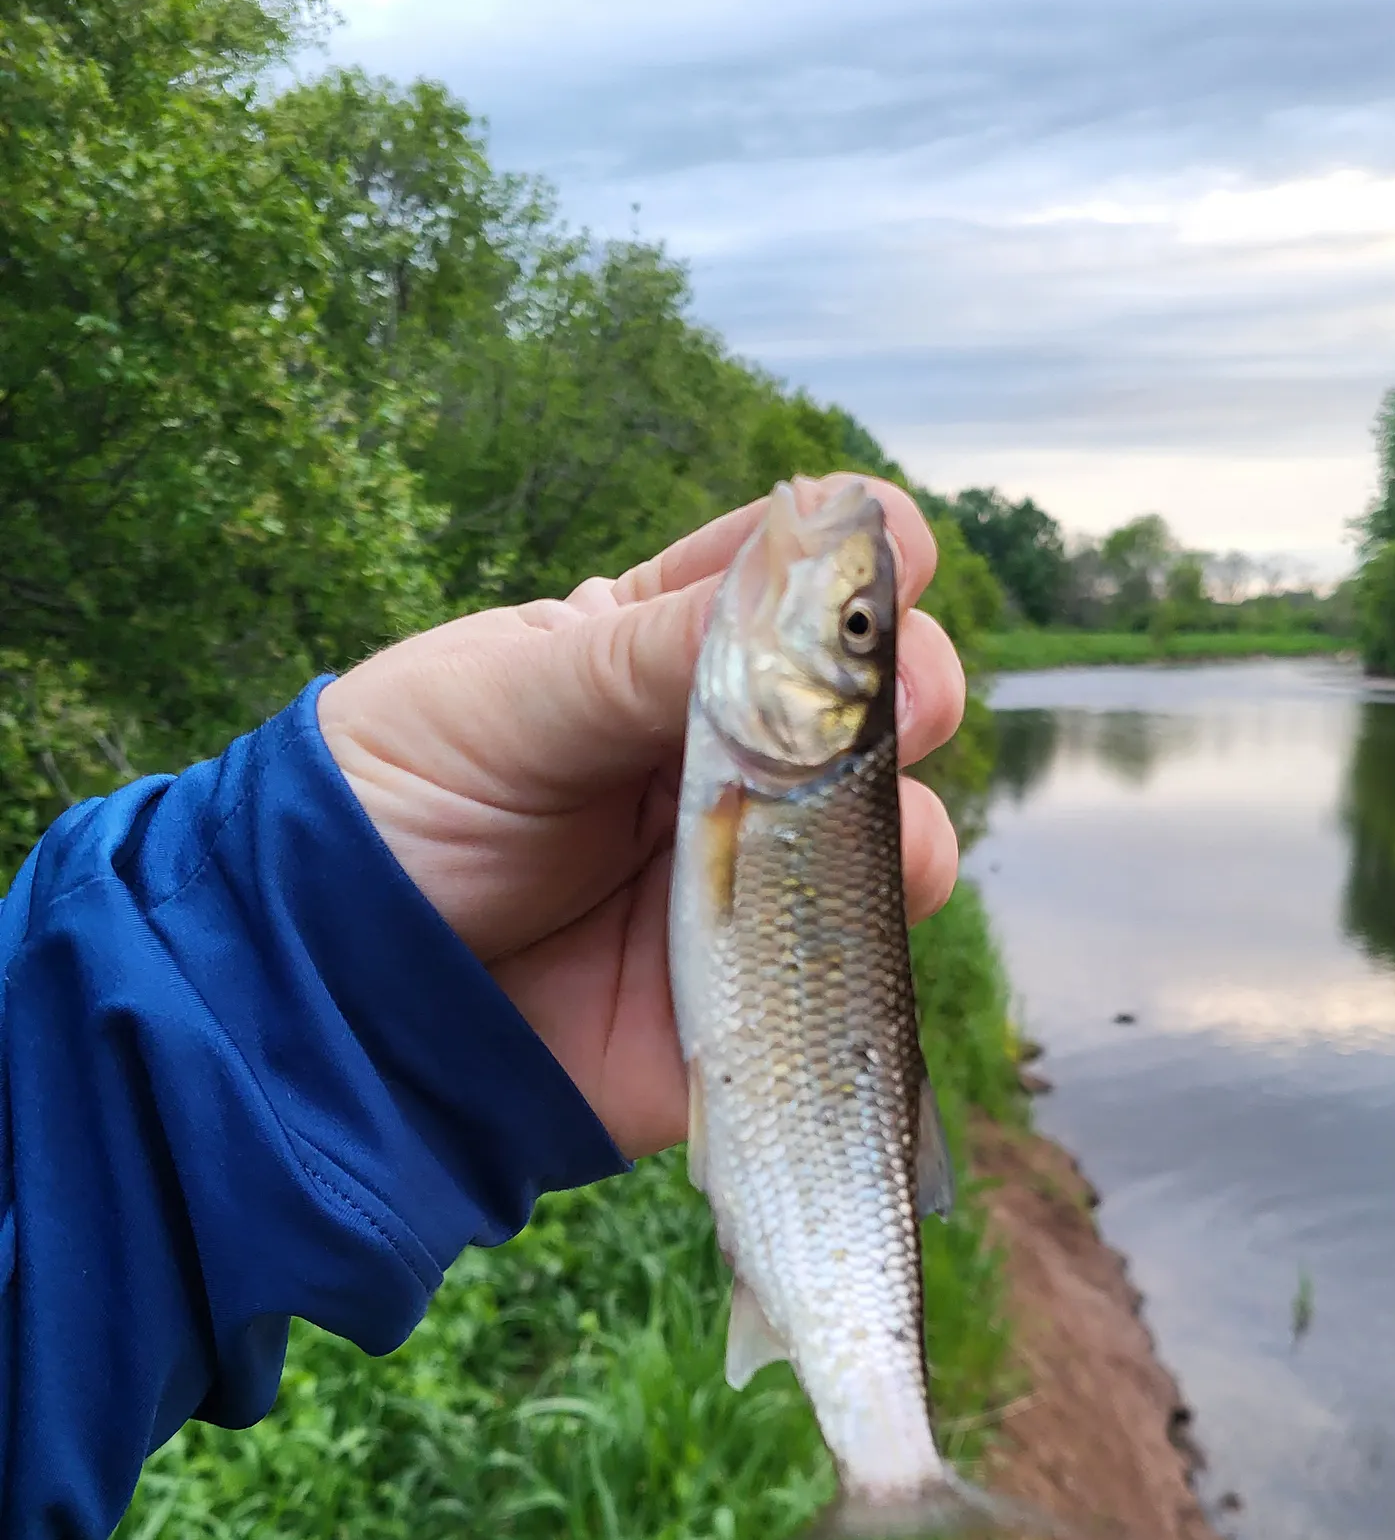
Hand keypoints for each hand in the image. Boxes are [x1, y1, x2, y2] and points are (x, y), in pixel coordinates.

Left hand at [316, 475, 965, 1159]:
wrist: (337, 983)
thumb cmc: (399, 801)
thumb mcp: (507, 702)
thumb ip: (650, 653)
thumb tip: (804, 589)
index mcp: (673, 646)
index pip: (802, 571)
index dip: (860, 556)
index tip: (876, 564)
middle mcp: (741, 747)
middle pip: (889, 691)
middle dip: (912, 682)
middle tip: (885, 707)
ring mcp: (761, 863)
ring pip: (898, 823)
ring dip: (899, 817)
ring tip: (817, 833)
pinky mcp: (762, 978)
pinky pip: (861, 957)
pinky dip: (869, 936)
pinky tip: (808, 928)